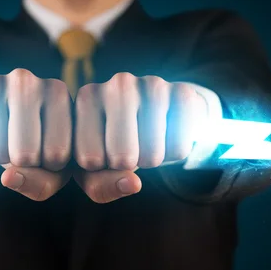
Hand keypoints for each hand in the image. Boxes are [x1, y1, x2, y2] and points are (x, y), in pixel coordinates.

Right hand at [0, 68, 72, 200]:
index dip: (51, 166)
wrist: (0, 112)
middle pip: (25, 155)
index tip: (49, 149)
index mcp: (57, 92)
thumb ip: (43, 182)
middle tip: (23, 147)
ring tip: (5, 141)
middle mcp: (26, 81)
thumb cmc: (37, 140)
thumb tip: (7, 177)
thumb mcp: (54, 165)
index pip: (57, 155)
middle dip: (23, 165)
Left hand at [74, 73, 208, 202]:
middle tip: (128, 148)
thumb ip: (99, 185)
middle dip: (127, 167)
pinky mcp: (183, 92)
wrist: (159, 114)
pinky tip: (167, 134)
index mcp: (87, 98)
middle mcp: (117, 84)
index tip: (102, 151)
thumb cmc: (114, 143)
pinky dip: (174, 154)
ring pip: (151, 156)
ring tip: (146, 141)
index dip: (99, 168)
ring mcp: (152, 84)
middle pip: (122, 158)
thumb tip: (132, 184)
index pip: (89, 160)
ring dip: (150, 161)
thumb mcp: (94, 167)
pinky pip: (179, 149)